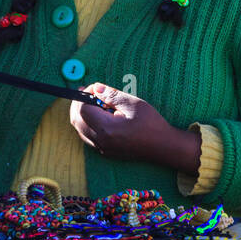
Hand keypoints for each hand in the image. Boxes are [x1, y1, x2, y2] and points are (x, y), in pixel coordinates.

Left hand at [70, 82, 200, 172]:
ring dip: (82, 114)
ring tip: (94, 102)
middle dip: (78, 104)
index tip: (94, 88)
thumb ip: (111, 95)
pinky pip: (88, 136)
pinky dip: (87, 124)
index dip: (84, 96)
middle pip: (76, 120)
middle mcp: (100, 141)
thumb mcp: (133, 103)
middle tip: (87, 92)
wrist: (163, 146)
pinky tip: (100, 116)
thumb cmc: (151, 123)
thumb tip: (95, 88)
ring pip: (80, 130)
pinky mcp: (106, 152)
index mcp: (106, 128)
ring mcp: (102, 148)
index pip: (82, 109)